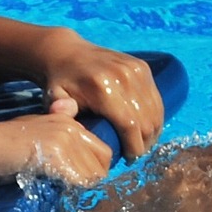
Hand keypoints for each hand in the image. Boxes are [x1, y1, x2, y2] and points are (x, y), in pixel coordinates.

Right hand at [0, 113, 112, 186]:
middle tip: (69, 187)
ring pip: (92, 176)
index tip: (80, 179)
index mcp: (69, 121)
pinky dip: (69, 190)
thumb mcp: (35, 133)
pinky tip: (52, 186)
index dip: (94, 169)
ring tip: (56, 185)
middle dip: (90, 180)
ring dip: (78, 187)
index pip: (102, 150)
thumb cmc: (3, 144)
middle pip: (102, 164)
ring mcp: (65, 141)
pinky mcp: (57, 157)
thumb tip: (76, 165)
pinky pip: (79, 182)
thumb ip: (58, 142)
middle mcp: (72, 128)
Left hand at [39, 30, 163, 158]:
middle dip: (144, 143)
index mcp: (102, 88)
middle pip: (146, 121)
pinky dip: (155, 117)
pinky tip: (146, 128)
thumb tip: (64, 112)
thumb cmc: (60, 82)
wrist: (68, 53)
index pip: (130, 125)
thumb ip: (58, 109)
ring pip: (155, 112)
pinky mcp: (143, 67)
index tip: (129, 159)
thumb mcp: (54, 98)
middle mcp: (123, 77)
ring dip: (152, 132)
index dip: (134, 147)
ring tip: (140, 143)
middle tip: (134, 154)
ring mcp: (136, 70)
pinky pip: (157, 99)